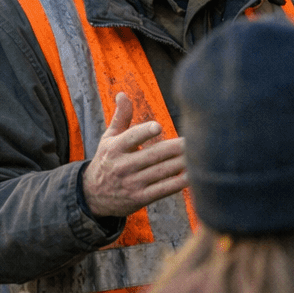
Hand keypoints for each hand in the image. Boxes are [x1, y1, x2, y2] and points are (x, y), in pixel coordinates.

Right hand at [82, 93, 187, 217]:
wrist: (93, 195)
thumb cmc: (107, 161)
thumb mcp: (108, 139)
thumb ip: (120, 117)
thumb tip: (123, 94)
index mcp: (114, 148)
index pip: (130, 138)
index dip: (144, 132)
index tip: (159, 126)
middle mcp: (122, 166)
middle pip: (153, 155)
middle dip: (175, 148)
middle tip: (194, 139)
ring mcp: (131, 183)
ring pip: (161, 172)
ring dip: (181, 164)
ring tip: (200, 155)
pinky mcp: (140, 198)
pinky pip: (162, 190)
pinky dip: (178, 183)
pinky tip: (193, 176)